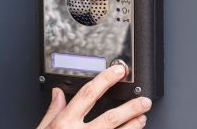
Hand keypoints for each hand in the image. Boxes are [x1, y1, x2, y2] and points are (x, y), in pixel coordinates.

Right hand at [37, 65, 151, 127]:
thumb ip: (53, 111)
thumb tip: (58, 92)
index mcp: (65, 122)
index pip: (88, 95)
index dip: (105, 81)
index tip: (118, 72)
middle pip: (110, 118)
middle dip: (130, 108)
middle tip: (143, 100)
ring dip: (132, 126)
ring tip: (142, 118)